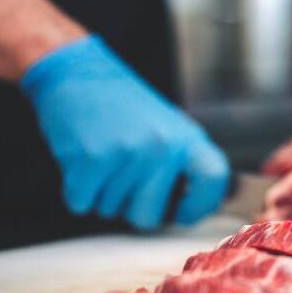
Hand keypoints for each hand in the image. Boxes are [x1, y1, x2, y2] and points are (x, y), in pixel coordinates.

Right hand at [21, 36, 228, 229]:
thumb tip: (203, 206)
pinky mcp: (92, 158)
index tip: (181, 212)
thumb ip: (184, 165)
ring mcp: (128, 152)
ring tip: (103, 157)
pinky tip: (82, 161)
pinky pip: (82, 204)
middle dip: (130, 208)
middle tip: (122, 177)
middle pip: (149, 217)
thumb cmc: (125, 109)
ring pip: (111, 210)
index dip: (199, 206)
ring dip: (102, 194)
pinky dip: (77, 191)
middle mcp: (162, 146)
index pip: (214, 179)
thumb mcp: (169, 128)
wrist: (80, 74)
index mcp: (187, 139)